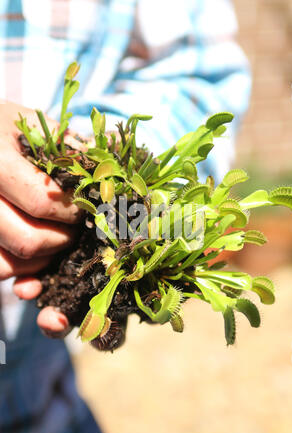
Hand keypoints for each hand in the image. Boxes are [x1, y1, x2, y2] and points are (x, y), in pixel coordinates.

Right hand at [0, 101, 78, 337]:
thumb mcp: (36, 127)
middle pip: (28, 240)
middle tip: (75, 226)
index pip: (43, 202)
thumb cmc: (7, 131)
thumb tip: (112, 162)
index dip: (73, 212)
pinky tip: (37, 264)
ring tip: (57, 237)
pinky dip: (22, 275)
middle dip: (63, 239)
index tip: (85, 206)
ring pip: (11, 262)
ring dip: (44, 258)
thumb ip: (70, 146)